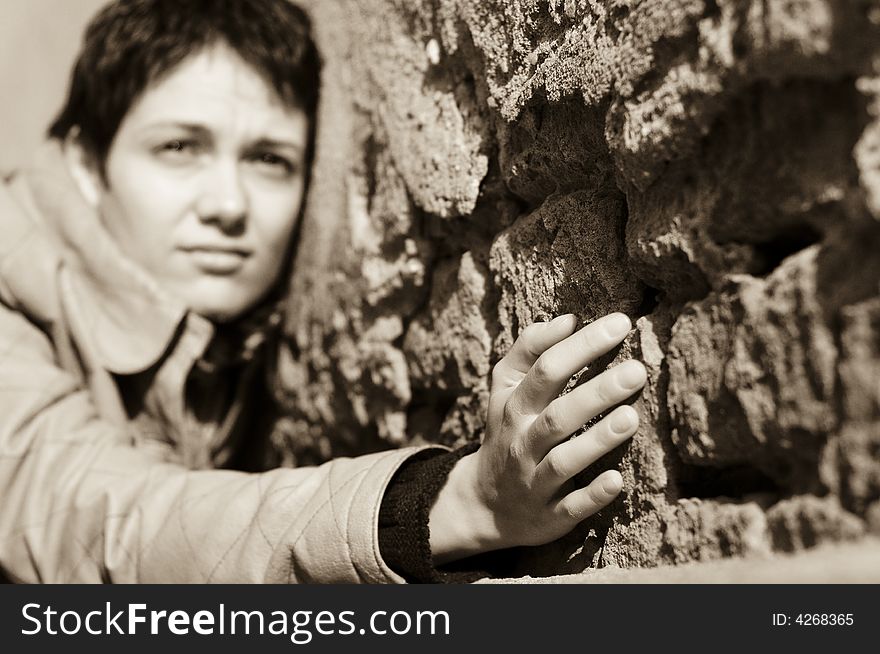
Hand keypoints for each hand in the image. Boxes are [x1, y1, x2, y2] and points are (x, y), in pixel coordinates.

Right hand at [428, 312, 645, 562]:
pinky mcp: (550, 515)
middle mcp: (523, 441)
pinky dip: (592, 495)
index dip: (581, 345)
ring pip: (564, 460)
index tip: (620, 323)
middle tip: (636, 371)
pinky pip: (570, 506)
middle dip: (596, 392)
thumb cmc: (508, 431)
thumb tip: (567, 319)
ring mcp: (535, 480)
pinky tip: (616, 480)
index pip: (546, 370)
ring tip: (631, 417)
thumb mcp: (505, 388)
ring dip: (596, 440)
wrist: (485, 502)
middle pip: (558, 414)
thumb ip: (530, 350)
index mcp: (515, 406)